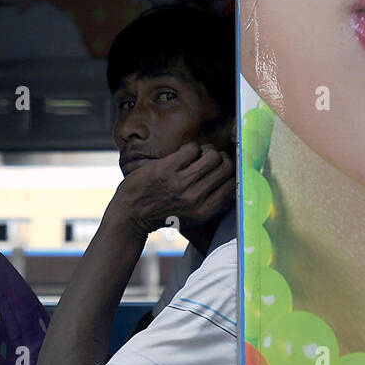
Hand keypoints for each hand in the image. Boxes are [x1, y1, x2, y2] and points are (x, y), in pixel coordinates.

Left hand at [113, 142, 235, 235]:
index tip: (224, 167)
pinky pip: (192, 148)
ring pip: (212, 155)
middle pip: (226, 167)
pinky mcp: (166, 169)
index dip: (232, 172)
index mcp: (204, 211)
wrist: (131, 214)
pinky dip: (192, 147)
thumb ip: (213, 203)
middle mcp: (195, 198)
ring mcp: (180, 183)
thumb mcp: (193, 217)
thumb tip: (233, 183)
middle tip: (213, 157)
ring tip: (200, 153)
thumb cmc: (163, 213)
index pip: (233, 185)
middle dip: (222, 158)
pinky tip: (185, 153)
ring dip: (208, 150)